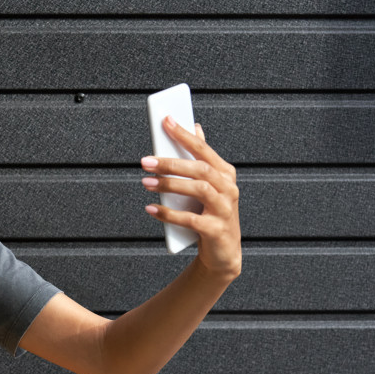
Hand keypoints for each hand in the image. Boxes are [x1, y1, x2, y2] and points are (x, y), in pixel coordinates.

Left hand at [141, 116, 241, 278]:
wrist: (222, 252)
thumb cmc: (210, 213)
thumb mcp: (207, 186)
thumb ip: (201, 159)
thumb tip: (195, 127)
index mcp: (225, 174)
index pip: (203, 150)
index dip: (185, 135)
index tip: (166, 121)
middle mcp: (229, 189)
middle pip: (199, 169)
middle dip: (171, 163)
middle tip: (145, 161)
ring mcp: (225, 210)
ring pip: (198, 190)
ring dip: (170, 184)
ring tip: (146, 182)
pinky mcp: (216, 230)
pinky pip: (191, 220)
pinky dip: (169, 214)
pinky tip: (151, 209)